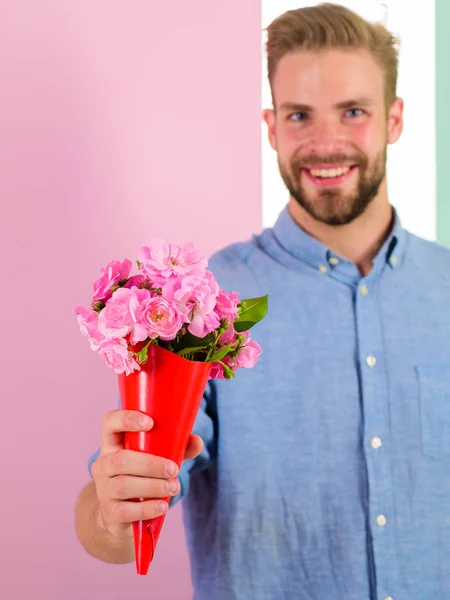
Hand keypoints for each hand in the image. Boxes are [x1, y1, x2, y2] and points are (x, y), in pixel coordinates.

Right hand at [91, 409, 202, 538]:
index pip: (109, 422)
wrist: (119, 514)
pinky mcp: (109, 513)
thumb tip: (197, 441)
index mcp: (113, 444)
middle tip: (174, 469)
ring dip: (153, 486)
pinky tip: (162, 506)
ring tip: (173, 487)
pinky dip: (147, 508)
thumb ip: (176, 448)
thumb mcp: (156, 458)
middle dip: (151, 464)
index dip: (126, 419)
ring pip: (123, 485)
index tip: (150, 423)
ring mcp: (103, 489)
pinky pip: (125, 511)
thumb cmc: (141, 476)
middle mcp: (103, 464)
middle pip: (121, 459)